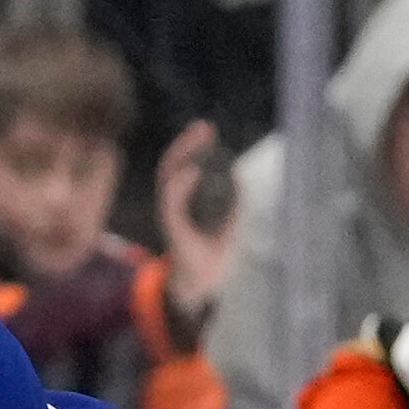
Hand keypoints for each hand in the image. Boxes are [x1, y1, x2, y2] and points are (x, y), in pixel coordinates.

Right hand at [153, 114, 232, 299]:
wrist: (205, 282)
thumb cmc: (213, 252)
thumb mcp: (228, 219)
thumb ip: (233, 198)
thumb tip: (240, 177)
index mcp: (184, 200)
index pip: (183, 165)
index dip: (193, 146)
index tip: (208, 130)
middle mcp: (173, 204)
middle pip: (173, 165)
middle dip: (187, 143)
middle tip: (204, 127)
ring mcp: (171, 214)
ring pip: (168, 178)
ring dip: (181, 156)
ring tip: (197, 140)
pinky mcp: (172, 229)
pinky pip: (171, 203)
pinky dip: (180, 186)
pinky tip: (191, 171)